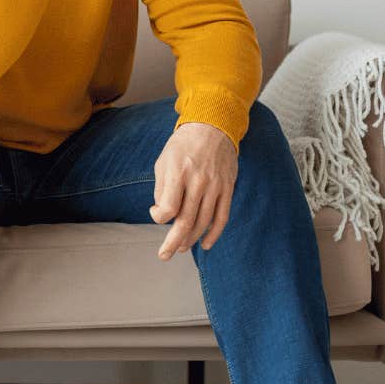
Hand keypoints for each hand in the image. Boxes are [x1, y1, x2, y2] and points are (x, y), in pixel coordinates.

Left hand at [149, 122, 238, 258]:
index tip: (157, 214)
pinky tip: (205, 244)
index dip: (159, 217)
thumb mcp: (164, 161)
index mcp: (178, 173)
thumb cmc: (182, 146)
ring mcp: (215, 186)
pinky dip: (214, 234)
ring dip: (191, 239)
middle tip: (164, 255)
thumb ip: (162, 189)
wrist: (212, 128)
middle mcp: (198, 181)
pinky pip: (222, 217)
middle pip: (186, 220)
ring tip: (181, 248)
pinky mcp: (227, 189)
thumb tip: (161, 214)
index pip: (169, 207)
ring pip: (203, 222)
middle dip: (173, 241)